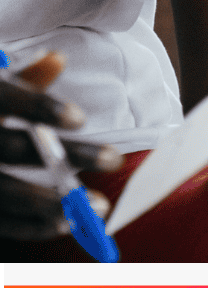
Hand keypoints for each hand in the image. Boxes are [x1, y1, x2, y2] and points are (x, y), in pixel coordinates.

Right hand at [0, 52, 120, 239]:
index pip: (6, 99)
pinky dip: (30, 228)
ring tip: (100, 205)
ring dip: (54, 203)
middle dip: (66, 156)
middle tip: (116, 158)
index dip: (41, 108)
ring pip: (5, 195)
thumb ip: (20, 76)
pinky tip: (65, 225)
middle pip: (14, 149)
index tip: (81, 118)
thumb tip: (57, 59)